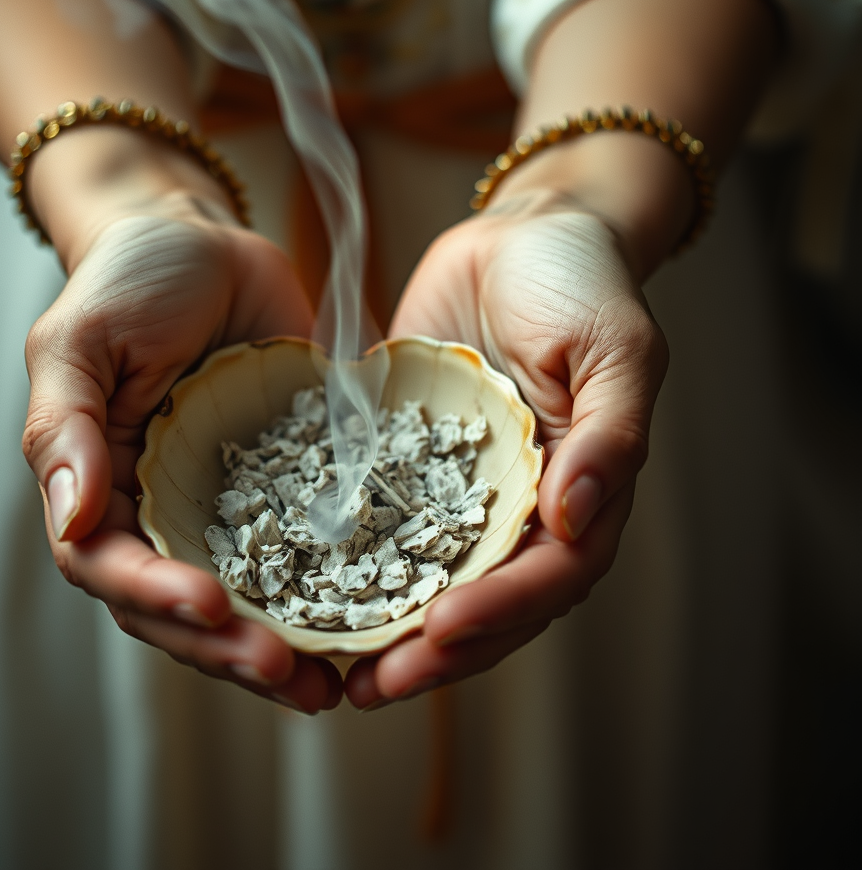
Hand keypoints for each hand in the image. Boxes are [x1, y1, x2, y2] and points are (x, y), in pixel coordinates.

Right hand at [23, 207, 341, 712]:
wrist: (207, 242)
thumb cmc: (129, 282)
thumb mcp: (79, 343)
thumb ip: (66, 430)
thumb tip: (71, 520)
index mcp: (103, 489)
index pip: (114, 568)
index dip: (157, 598)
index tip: (213, 608)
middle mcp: (164, 512)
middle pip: (185, 606)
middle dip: (231, 646)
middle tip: (291, 673)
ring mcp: (229, 506)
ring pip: (251, 596)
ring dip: (285, 642)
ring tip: (333, 681)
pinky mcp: (288, 486)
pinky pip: (308, 549)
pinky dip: (333, 591)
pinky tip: (374, 620)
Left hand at [345, 191, 667, 707]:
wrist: (520, 232)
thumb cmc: (581, 282)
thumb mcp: (615, 348)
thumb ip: (609, 435)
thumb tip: (578, 520)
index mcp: (578, 491)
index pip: (547, 576)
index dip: (499, 612)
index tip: (441, 631)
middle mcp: (517, 504)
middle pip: (482, 598)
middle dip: (432, 648)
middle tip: (372, 684)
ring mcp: (456, 487)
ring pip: (424, 575)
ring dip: (384, 626)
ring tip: (330, 666)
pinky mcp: (405, 458)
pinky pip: (378, 518)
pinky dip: (347, 559)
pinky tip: (300, 585)